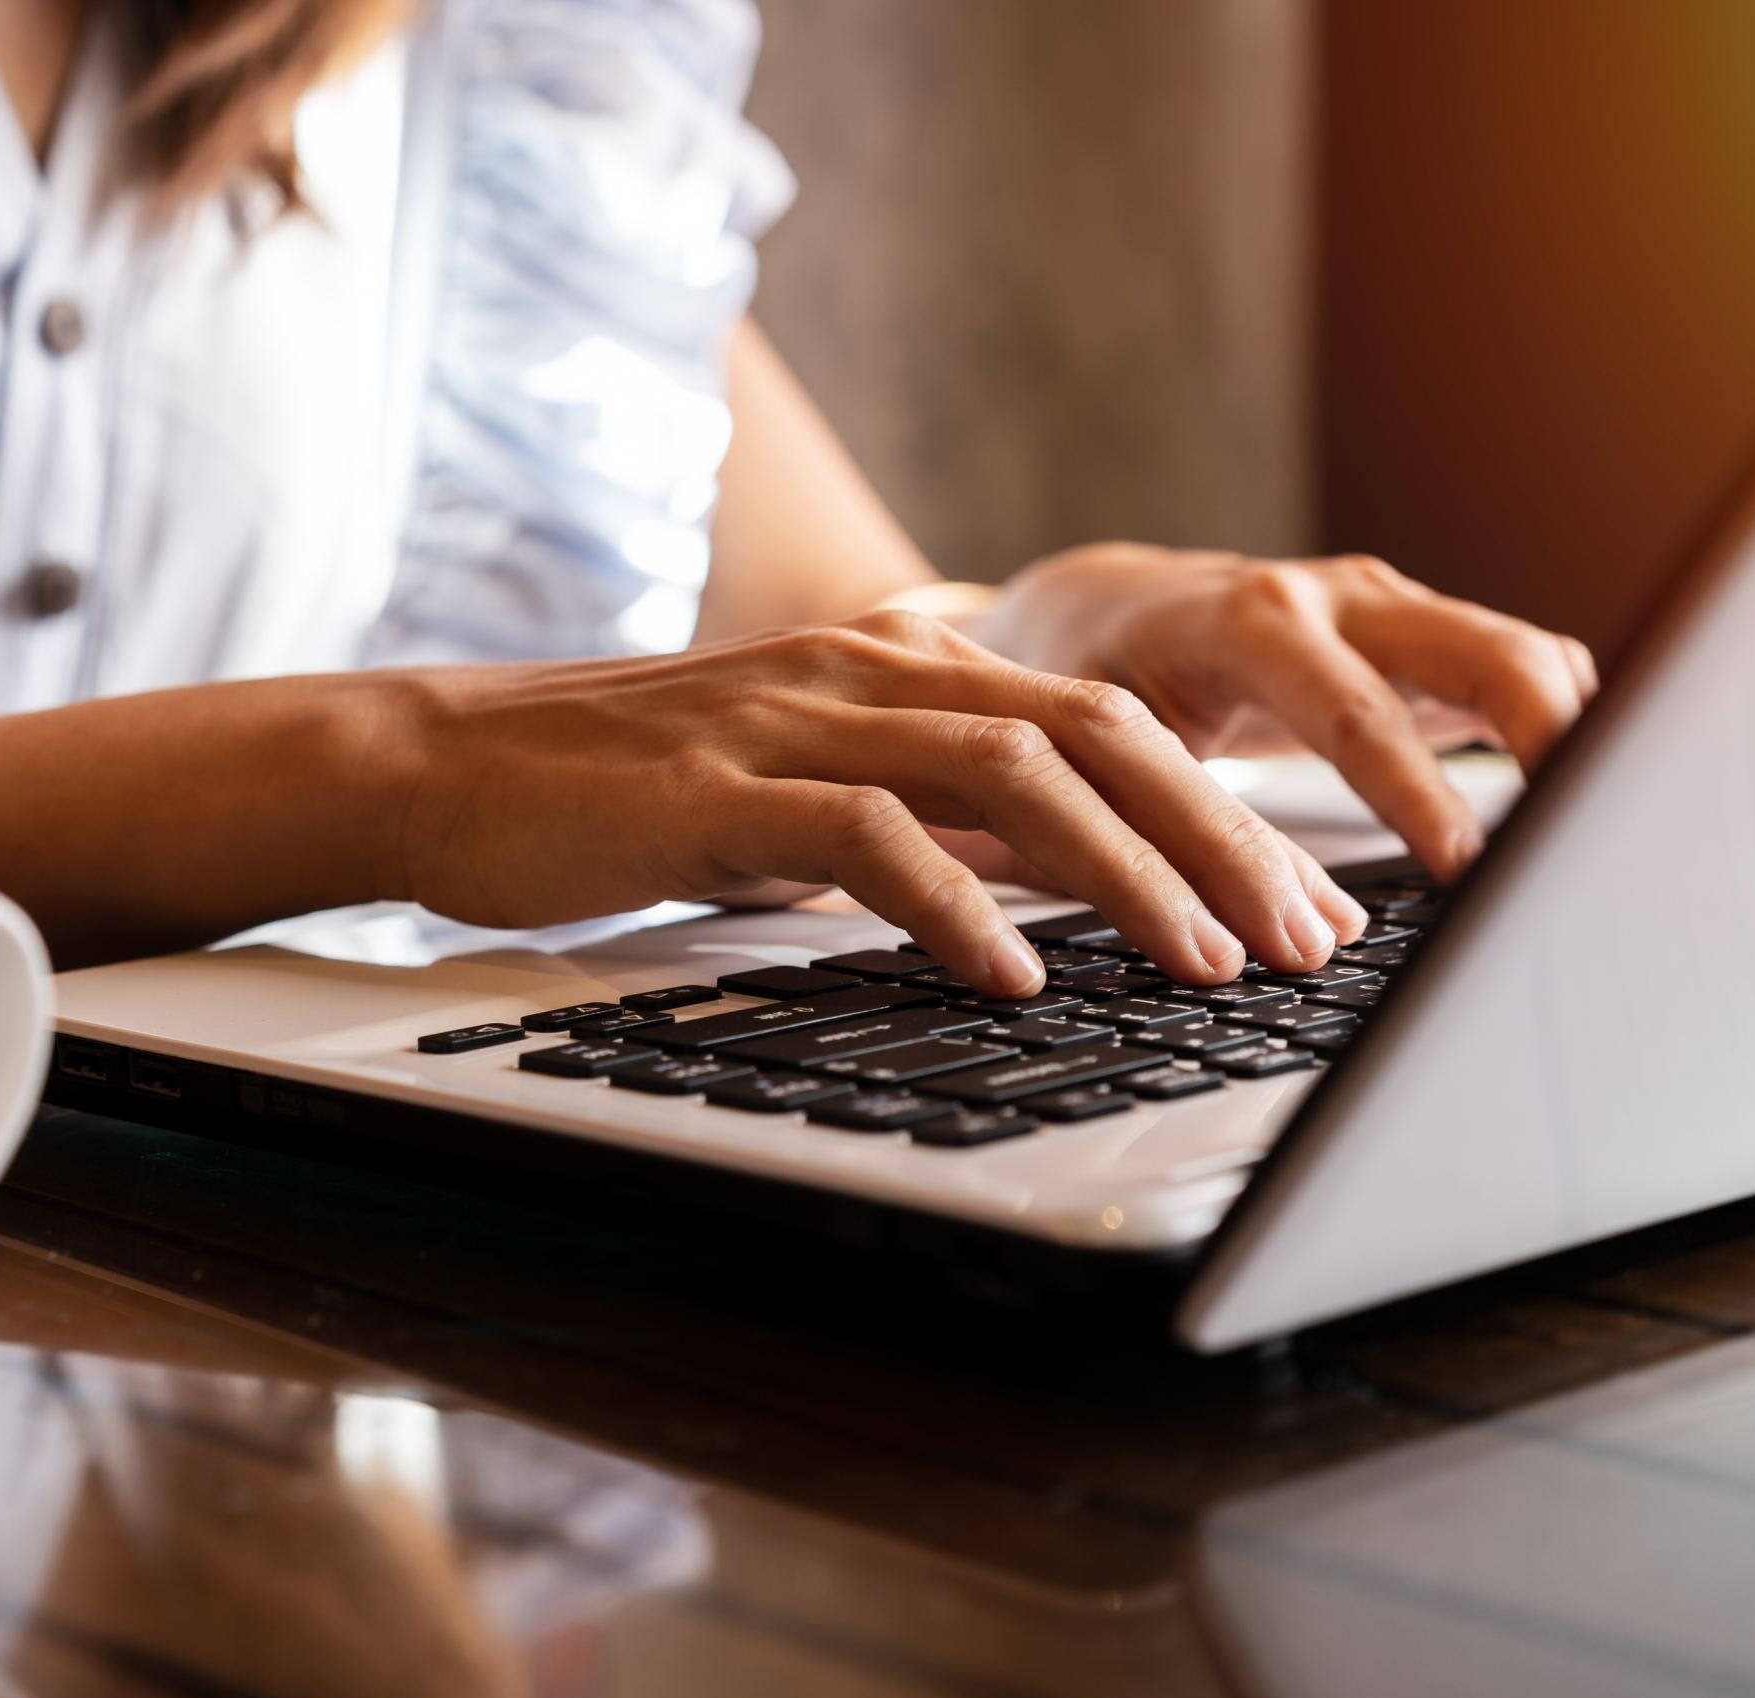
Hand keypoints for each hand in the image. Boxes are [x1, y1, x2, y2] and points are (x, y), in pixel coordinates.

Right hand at [382, 609, 1366, 996]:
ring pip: (1008, 774)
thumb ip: (931, 812)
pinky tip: (1014, 975)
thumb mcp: (808, 788)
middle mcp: (867, 671)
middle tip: (1309, 937)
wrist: (444, 764)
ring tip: (1206, 962)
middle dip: (1222, 838)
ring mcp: (792, 722)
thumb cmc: (629, 792)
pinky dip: (954, 906)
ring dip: (1126, 873)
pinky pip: (865, 839)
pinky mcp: (715, 793)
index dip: (1225, 808)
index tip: (1308, 899)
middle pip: (1094, 732)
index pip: (1104, 720)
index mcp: (901, 664)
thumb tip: (1065, 880)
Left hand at [970, 544, 1597, 878]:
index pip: (1356, 712)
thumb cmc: (1094, 683)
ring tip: (1613, 831)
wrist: (1099, 609)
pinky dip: (1559, 731)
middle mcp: (1335, 599)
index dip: (1419, 792)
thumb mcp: (1113, 746)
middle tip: (1589, 836)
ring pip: (1521, 656)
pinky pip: (1516, 673)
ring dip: (1576, 736)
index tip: (1469, 868)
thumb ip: (1178, 818)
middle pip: (1487, 653)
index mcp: (1249, 623)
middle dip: (1552, 738)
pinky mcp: (1420, 639)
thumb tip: (1255, 925)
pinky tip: (1583, 801)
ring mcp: (1389, 610)